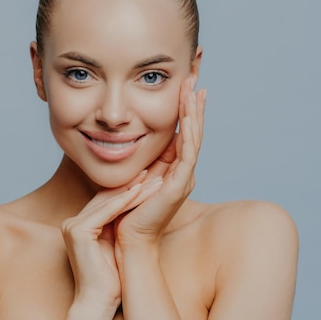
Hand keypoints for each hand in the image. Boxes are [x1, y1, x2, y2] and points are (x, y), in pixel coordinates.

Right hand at [61, 172, 162, 319]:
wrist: (98, 301)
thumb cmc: (109, 279)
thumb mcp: (113, 243)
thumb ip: (115, 224)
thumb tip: (132, 204)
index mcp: (77, 224)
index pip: (104, 200)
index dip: (126, 188)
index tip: (146, 177)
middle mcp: (71, 222)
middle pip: (105, 198)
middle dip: (131, 184)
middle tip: (151, 171)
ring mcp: (72, 226)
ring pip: (108, 202)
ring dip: (132, 190)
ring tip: (152, 179)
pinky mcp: (78, 231)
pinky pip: (106, 212)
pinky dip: (124, 201)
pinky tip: (140, 191)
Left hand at [115, 76, 205, 248]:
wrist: (127, 241)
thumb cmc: (125, 213)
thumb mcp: (131, 179)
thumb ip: (137, 163)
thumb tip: (128, 143)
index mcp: (172, 170)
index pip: (182, 133)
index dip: (184, 110)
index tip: (184, 86)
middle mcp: (182, 172)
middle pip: (192, 132)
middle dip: (193, 104)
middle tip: (195, 78)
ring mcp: (183, 178)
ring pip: (194, 138)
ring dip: (194, 112)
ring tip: (194, 89)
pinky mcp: (179, 185)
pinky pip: (188, 152)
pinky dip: (190, 130)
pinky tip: (189, 112)